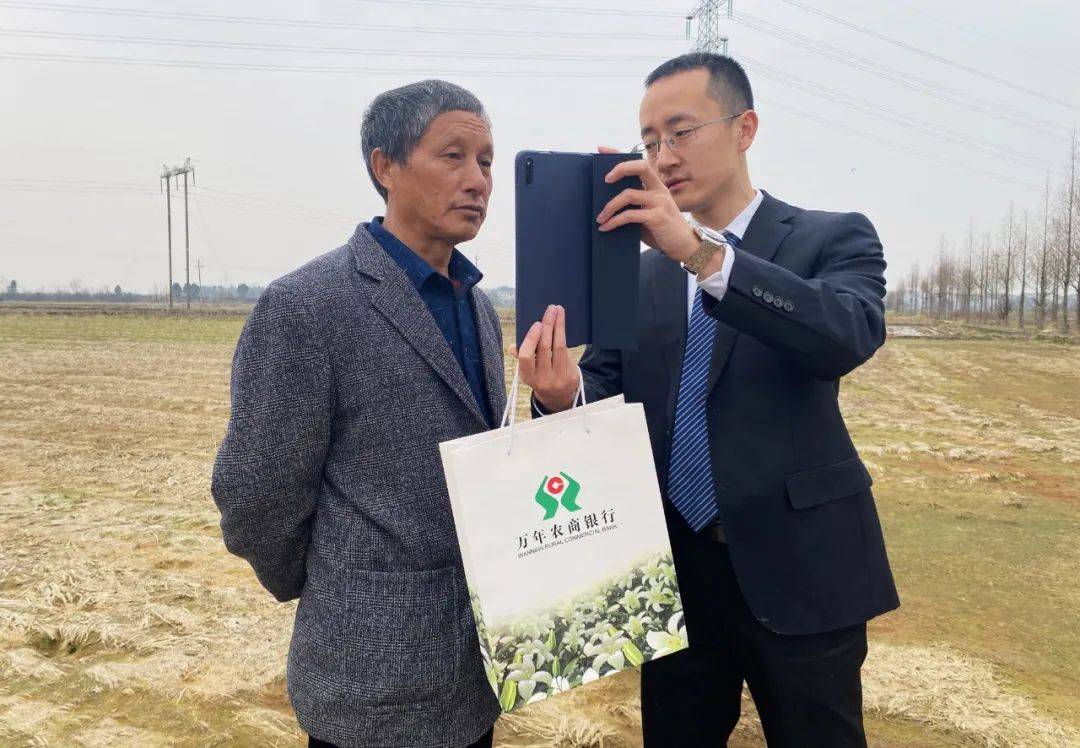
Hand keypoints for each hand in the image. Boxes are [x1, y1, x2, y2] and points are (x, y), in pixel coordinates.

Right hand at [509, 304, 578, 412]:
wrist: (559, 397)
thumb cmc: (541, 377)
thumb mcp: (529, 371)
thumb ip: (523, 358)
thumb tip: (512, 347)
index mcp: (528, 376)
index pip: (526, 357)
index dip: (531, 339)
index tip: (537, 324)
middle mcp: (543, 379)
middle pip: (545, 348)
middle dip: (548, 326)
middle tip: (550, 310)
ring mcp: (558, 378)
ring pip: (559, 347)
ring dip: (559, 327)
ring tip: (559, 312)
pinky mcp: (571, 376)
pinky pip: (567, 352)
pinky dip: (564, 337)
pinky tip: (562, 325)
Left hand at [595, 146, 699, 262]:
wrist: (685, 246)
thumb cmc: (664, 230)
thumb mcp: (649, 214)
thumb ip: (635, 206)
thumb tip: (608, 205)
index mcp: (657, 187)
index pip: (639, 164)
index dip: (620, 155)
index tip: (602, 149)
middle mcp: (660, 190)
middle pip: (640, 168)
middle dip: (619, 169)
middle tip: (604, 180)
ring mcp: (659, 202)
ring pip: (628, 195)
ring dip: (610, 207)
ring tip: (600, 218)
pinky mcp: (657, 217)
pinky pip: (630, 215)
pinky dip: (615, 221)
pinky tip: (606, 227)